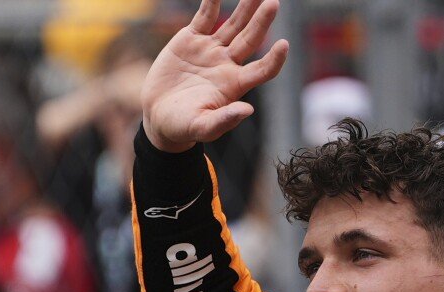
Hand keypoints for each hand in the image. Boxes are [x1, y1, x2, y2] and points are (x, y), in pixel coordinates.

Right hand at [140, 0, 288, 152]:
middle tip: (273, 3)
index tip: (284, 45)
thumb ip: (224, 120)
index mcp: (235, 85)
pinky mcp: (191, 40)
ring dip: (245, 8)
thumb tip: (248, 110)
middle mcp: (227, 64)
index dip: (274, 59)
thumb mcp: (202, 127)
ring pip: (232, 24)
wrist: (158, 116)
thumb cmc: (183, 127)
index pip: (262, 70)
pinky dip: (211, 3)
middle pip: (250, 39)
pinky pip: (204, 17)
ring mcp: (211, 50)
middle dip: (262, 22)